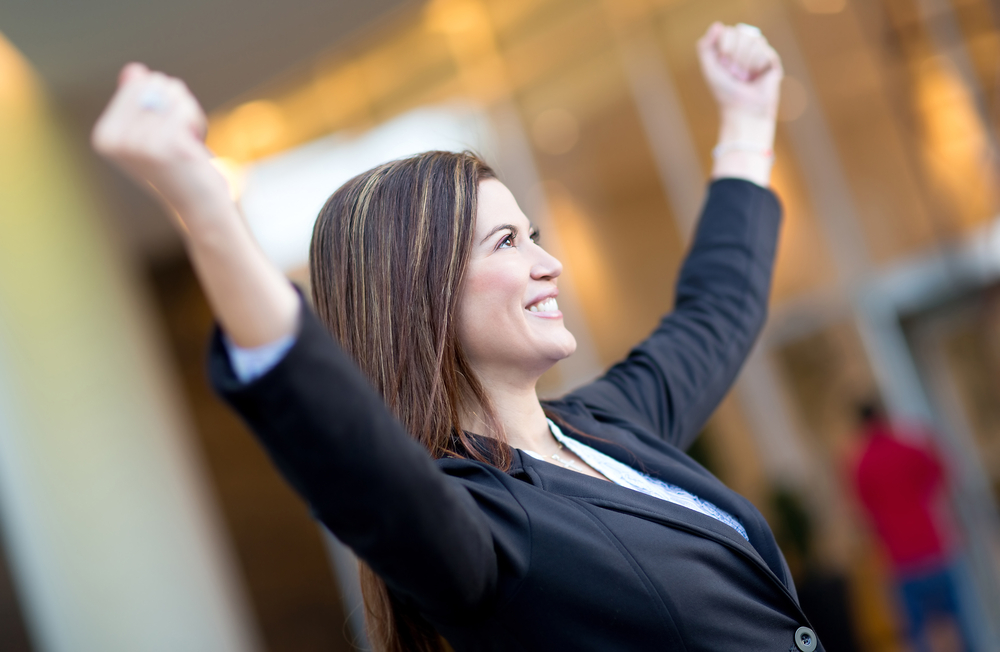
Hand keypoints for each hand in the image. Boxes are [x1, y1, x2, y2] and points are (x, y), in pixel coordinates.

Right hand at [92, 64, 229, 226]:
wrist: (198, 207)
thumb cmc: (178, 169)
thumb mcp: (152, 132)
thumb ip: (139, 101)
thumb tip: (134, 70)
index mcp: (105, 135)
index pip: (139, 81)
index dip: (162, 98)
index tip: (164, 129)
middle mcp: (116, 140)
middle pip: (155, 82)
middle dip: (176, 103)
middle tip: (179, 136)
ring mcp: (140, 143)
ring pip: (173, 92)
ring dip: (189, 113)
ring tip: (186, 143)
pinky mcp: (167, 145)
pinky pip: (185, 108)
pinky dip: (196, 121)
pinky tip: (194, 146)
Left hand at [697, 22, 782, 119]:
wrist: (743, 111)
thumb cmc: (725, 93)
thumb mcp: (709, 69)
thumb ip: (705, 47)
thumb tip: (717, 25)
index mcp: (729, 47)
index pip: (729, 31)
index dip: (725, 48)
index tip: (724, 66)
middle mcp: (745, 47)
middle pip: (742, 32)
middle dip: (735, 56)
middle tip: (735, 74)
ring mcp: (759, 52)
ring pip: (754, 40)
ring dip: (746, 62)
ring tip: (746, 77)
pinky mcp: (772, 60)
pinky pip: (764, 51)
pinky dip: (757, 66)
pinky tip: (757, 77)